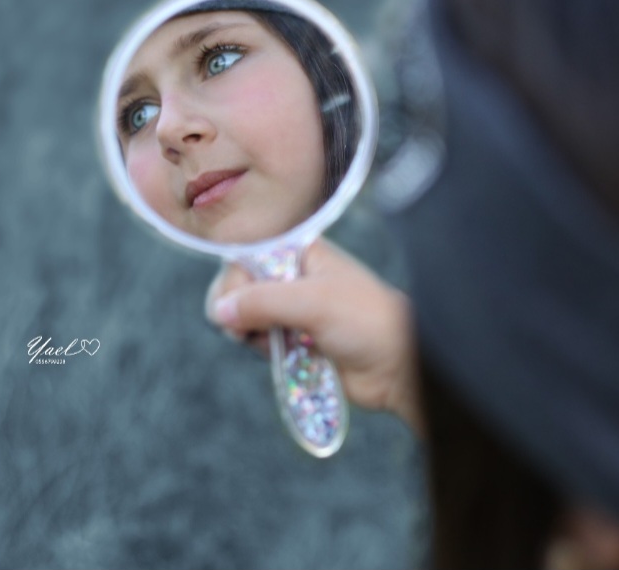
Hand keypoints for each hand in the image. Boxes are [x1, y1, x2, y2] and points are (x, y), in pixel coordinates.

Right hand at [205, 238, 421, 435]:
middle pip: (240, 287)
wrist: (398, 365)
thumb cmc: (366, 321)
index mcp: (301, 253)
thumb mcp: (313, 302)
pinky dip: (264, 350)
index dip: (235, 282)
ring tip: (274, 343)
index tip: (234, 305)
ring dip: (251, 333)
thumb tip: (219, 310)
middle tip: (244, 330)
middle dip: (236, 310)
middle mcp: (294, 278)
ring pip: (247, 318)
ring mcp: (294, 310)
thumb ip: (263, 301)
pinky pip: (262, 343)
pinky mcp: (295, 341)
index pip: (246, 257)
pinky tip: (282, 355)